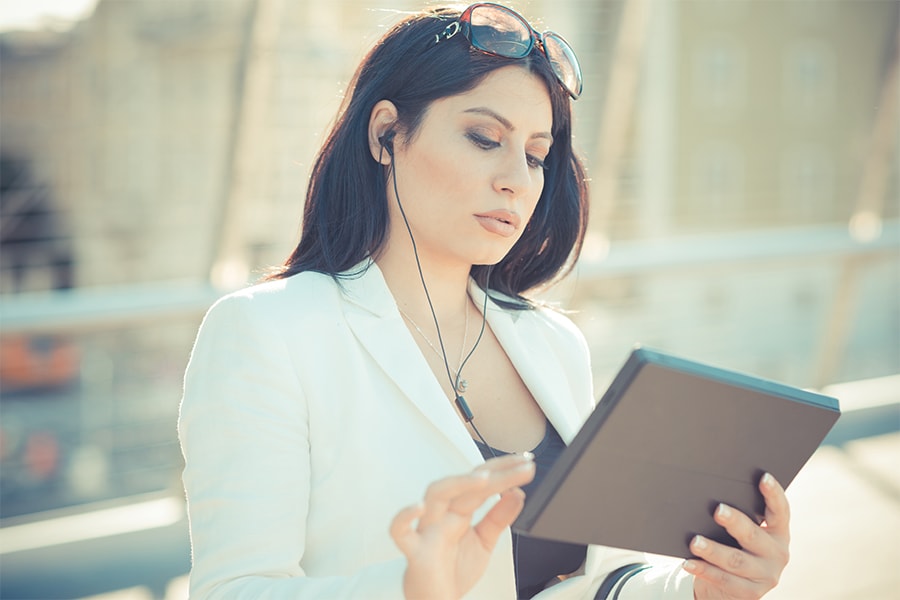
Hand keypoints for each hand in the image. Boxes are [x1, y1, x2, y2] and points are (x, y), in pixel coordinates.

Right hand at [390, 453, 535, 599]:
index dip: (503, 469)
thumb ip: (499, 518)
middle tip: (520, 467)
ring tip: (484, 479)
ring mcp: (428, 530)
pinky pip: (400, 531)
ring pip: (435, 495)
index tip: (526, 462)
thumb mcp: (484, 541)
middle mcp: (443, 515)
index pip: (481, 482)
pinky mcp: (415, 551)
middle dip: (492, 472)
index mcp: (459, 512)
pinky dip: (405, 517)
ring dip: (458, 484)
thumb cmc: (453, 571)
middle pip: (464, 484)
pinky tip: (419, 507)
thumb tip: (517, 493)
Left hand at [685, 473, 790, 599]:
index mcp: (779, 532)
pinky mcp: (751, 593)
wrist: (732, 587)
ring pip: (736, 560)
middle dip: (735, 522)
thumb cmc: (735, 546)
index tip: (764, 477)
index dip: (774, 494)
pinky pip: (724, 580)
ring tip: (694, 541)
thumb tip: (710, 492)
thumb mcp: (742, 532)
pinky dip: (704, 570)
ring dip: (713, 550)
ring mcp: (766, 576)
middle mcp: (777, 553)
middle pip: (753, 535)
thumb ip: (738, 516)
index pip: (780, 511)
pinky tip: (688, 562)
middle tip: (717, 509)